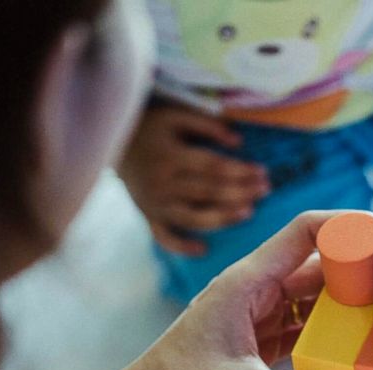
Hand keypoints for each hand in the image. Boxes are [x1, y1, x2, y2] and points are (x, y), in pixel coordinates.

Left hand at [52, 211, 372, 369]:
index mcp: (246, 282)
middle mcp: (254, 291)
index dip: (350, 225)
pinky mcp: (258, 342)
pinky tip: (361, 348)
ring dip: (350, 304)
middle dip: (362, 267)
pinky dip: (333, 335)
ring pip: (315, 298)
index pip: (305, 231)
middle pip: (318, 263)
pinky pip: (305, 328)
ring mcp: (256, 316)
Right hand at [118, 104, 269, 255]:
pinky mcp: (148, 216)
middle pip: (208, 191)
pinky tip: (203, 251)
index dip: (239, 171)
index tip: (263, 172)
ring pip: (192, 217)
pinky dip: (181, 246)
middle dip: (240, 192)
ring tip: (248, 213)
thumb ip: (206, 124)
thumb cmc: (150, 126)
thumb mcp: (175, 115)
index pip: (212, 166)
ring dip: (222, 218)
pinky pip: (164, 236)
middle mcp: (162, 182)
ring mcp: (155, 203)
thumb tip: (238, 141)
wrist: (106, 141)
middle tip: (266, 191)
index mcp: (170, 155)